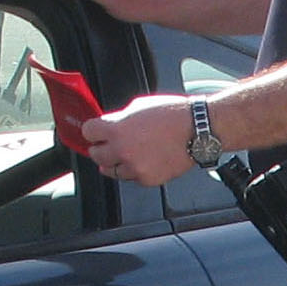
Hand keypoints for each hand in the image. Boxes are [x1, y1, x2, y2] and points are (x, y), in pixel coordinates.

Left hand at [80, 93, 196, 186]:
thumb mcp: (139, 106)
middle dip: (101, 148)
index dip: (92, 130)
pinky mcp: (148, 179)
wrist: (198, 130)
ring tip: (128, 153)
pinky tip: (144, 160)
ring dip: (115, 162)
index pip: (88, 132)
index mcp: (117, 129)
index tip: (95, 131)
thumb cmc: (174, 115)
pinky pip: (132, 178)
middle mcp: (123, 150)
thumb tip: (109, 125)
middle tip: (108, 144)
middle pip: (95, 155)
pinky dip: (134, 171)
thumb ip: (120, 119)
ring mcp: (135, 167)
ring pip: (111, 171)